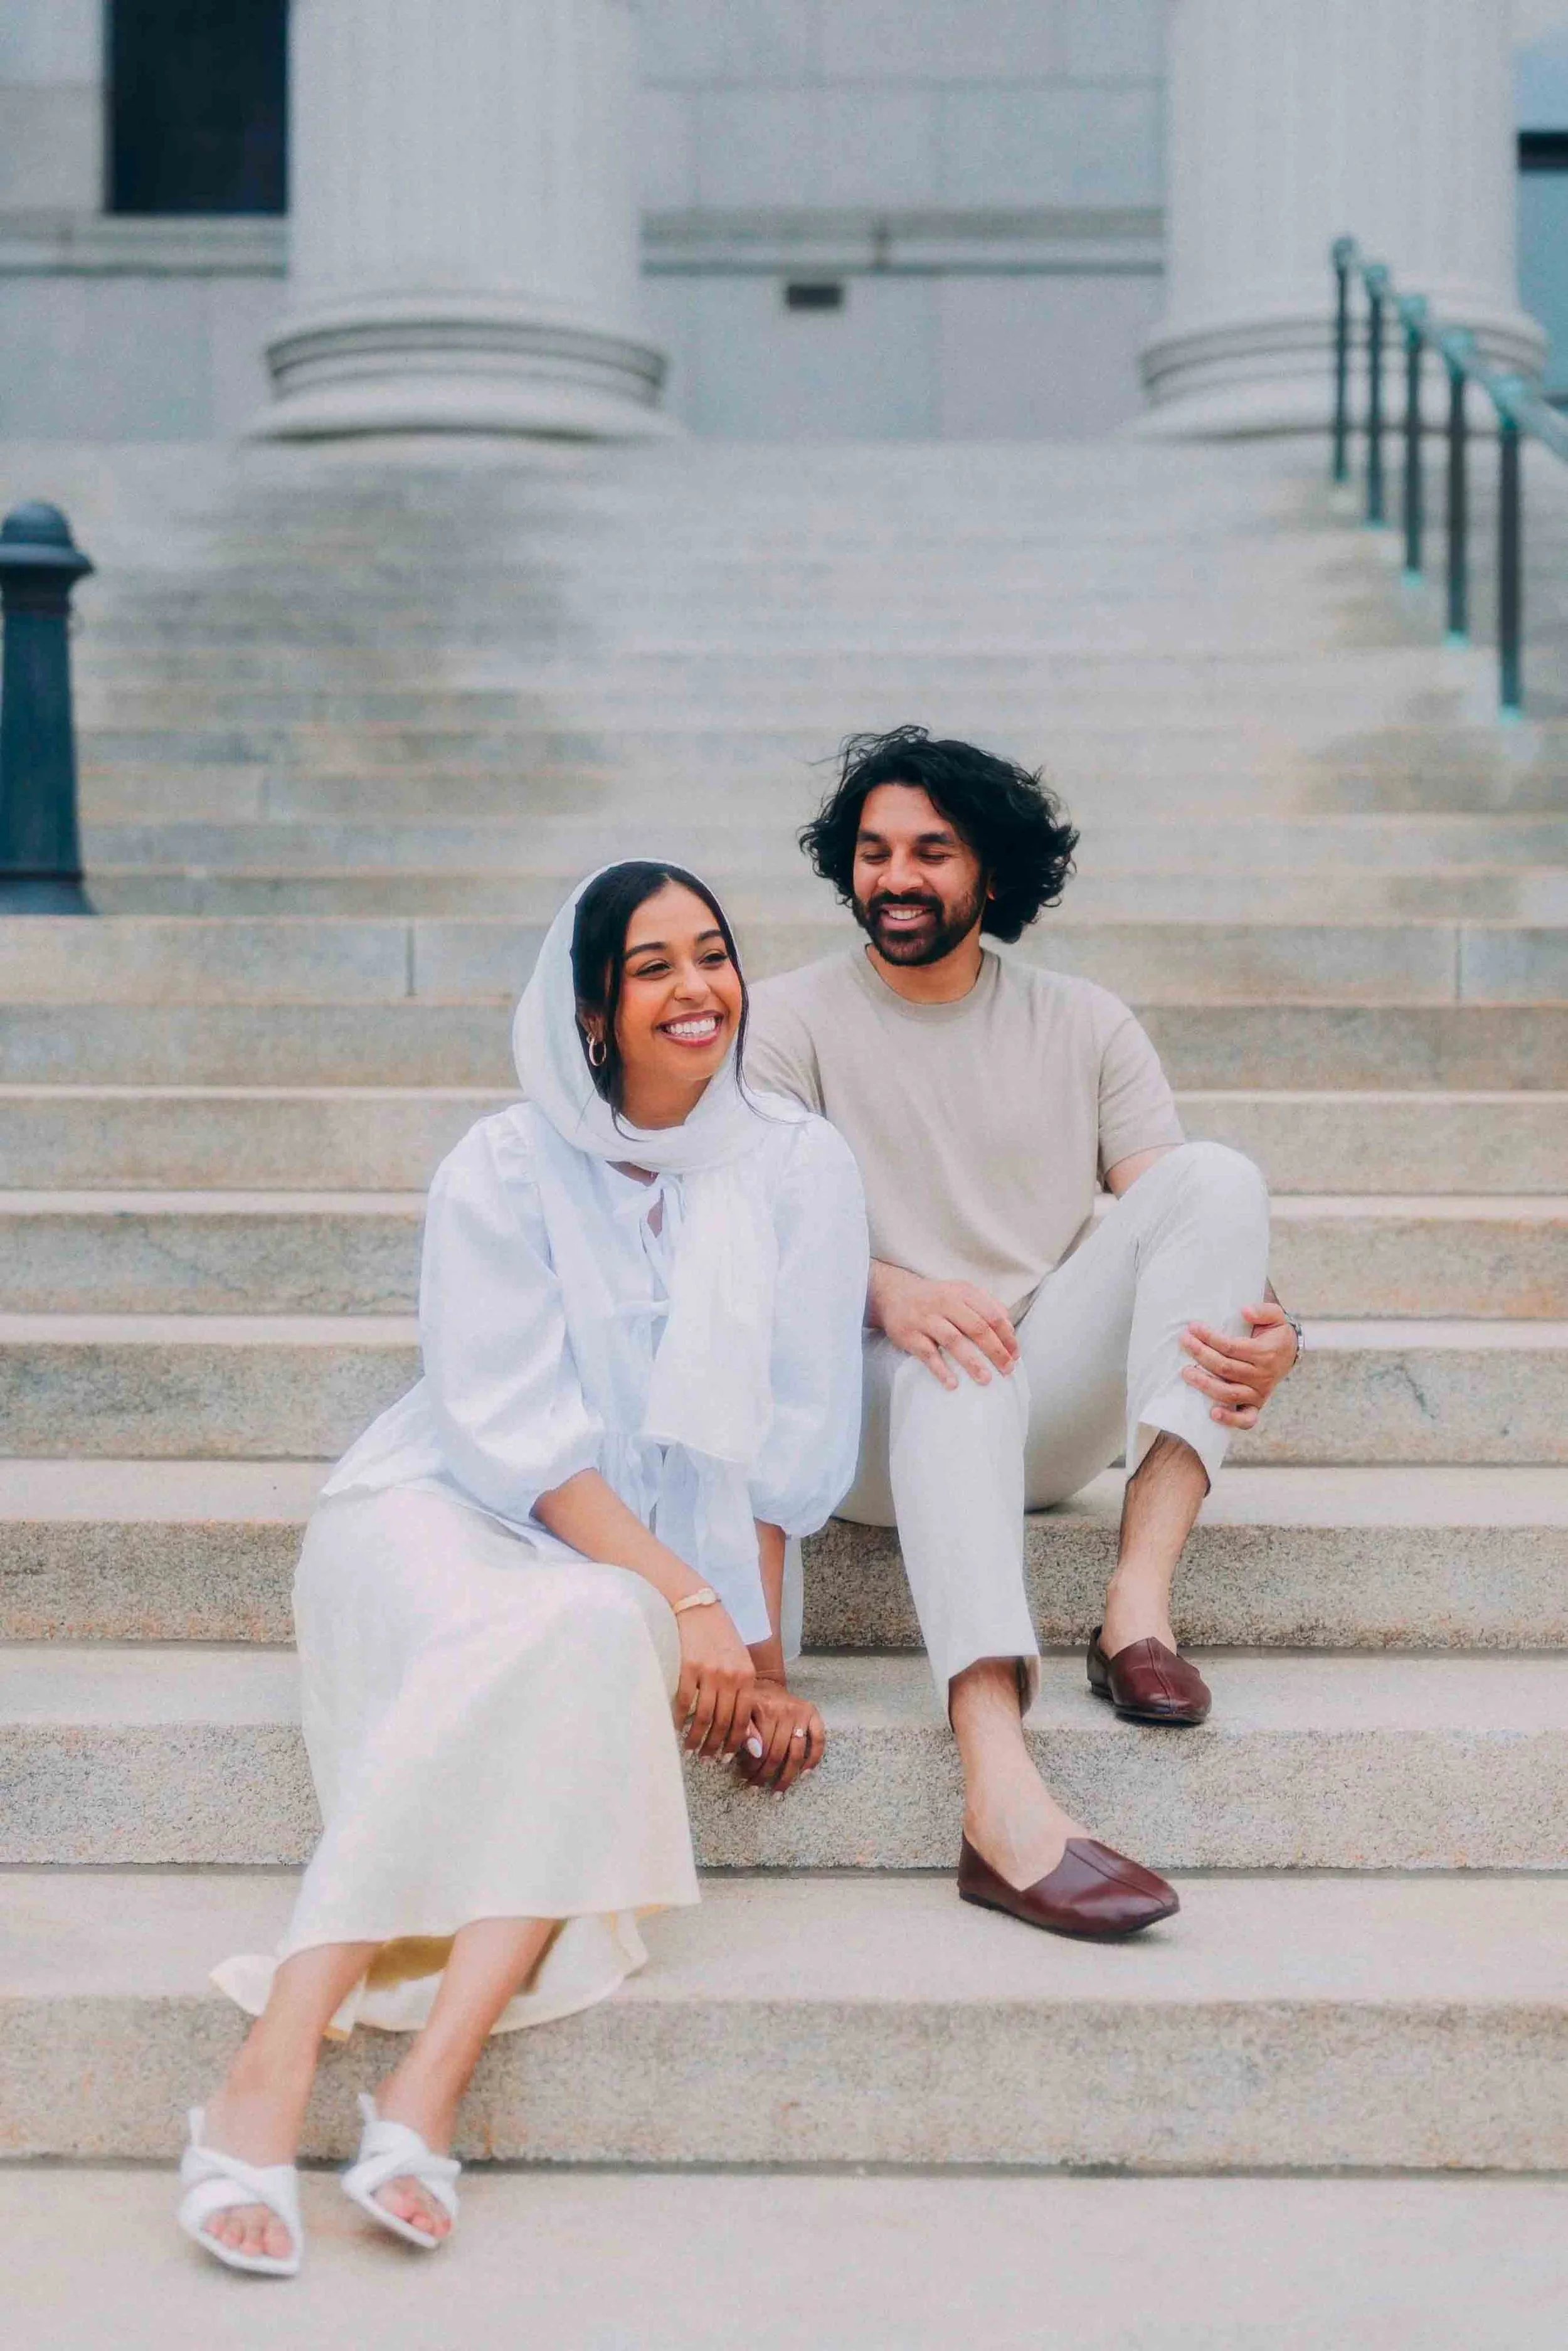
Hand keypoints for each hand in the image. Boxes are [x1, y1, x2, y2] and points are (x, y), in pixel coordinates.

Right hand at [674, 1602, 755, 1761]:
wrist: (698, 1606)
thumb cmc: (719, 1636)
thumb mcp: (739, 1660)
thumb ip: (742, 1691)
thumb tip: (745, 1729)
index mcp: (746, 1676)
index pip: (743, 1719)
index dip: (735, 1742)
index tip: (726, 1756)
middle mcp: (731, 1676)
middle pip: (724, 1722)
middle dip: (715, 1745)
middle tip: (706, 1757)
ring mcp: (709, 1672)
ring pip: (704, 1717)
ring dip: (696, 1738)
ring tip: (690, 1748)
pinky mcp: (688, 1666)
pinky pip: (682, 1701)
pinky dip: (678, 1719)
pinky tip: (675, 1728)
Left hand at [734, 1677, 825, 1792]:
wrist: (767, 1684)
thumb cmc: (752, 1703)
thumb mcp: (743, 1713)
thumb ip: (746, 1732)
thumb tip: (755, 1753)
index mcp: (766, 1710)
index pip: (761, 1748)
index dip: (753, 1767)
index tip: (745, 1778)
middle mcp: (786, 1711)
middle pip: (778, 1754)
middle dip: (766, 1775)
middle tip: (757, 1787)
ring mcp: (802, 1713)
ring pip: (796, 1753)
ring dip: (787, 1776)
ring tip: (778, 1791)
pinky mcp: (813, 1714)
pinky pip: (819, 1740)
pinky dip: (813, 1759)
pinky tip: (804, 1774)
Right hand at [871, 1262, 1018, 1389]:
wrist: (894, 1295)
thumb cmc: (936, 1298)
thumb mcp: (961, 1293)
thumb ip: (986, 1305)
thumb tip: (1009, 1329)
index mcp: (963, 1293)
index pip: (992, 1314)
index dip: (1006, 1336)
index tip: (1015, 1354)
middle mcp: (945, 1302)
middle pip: (977, 1328)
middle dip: (995, 1351)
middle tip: (1007, 1370)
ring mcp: (926, 1319)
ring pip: (953, 1341)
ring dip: (972, 1362)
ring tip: (985, 1379)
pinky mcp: (909, 1335)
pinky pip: (927, 1354)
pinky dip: (941, 1370)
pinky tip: (952, 1384)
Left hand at [1180, 1300, 1299, 1428]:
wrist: (1290, 1353)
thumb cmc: (1275, 1333)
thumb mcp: (1276, 1316)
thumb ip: (1263, 1310)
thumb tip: (1244, 1310)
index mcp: (1265, 1353)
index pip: (1231, 1347)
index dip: (1210, 1337)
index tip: (1193, 1327)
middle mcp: (1262, 1376)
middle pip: (1225, 1368)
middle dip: (1201, 1354)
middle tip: (1184, 1341)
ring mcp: (1259, 1393)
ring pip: (1229, 1392)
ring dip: (1205, 1384)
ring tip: (1185, 1372)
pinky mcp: (1257, 1405)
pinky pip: (1246, 1419)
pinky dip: (1231, 1420)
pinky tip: (1213, 1413)